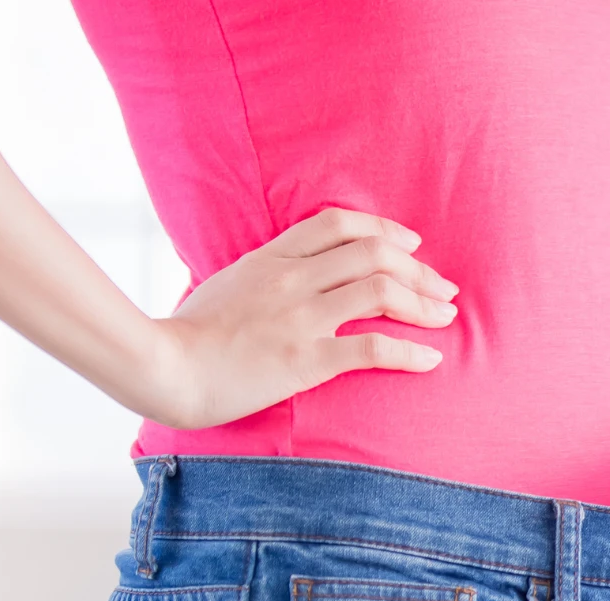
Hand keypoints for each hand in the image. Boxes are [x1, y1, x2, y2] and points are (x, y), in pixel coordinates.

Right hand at [137, 208, 457, 429]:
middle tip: (443, 288)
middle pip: (373, 253)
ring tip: (445, 317)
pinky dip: (409, 351)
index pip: (339, 223)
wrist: (164, 368)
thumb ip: (265, 272)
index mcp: (272, 257)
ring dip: (423, 303)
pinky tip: (430, 358)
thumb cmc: (189, 334)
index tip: (411, 244)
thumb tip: (294, 273)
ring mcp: (299, 317)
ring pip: (381, 291)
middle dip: (419, 269)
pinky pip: (372, 347)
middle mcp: (292, 279)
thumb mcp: (227, 283)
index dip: (384, 229)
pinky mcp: (305, 359)